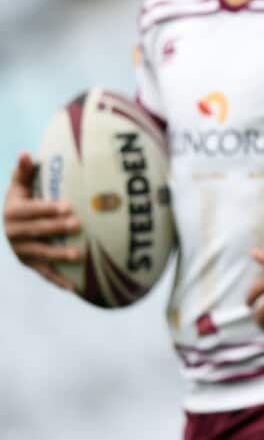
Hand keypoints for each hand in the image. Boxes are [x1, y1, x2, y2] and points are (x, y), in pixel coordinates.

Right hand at [4, 152, 79, 290]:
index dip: (48, 209)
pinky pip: (44, 273)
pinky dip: (57, 280)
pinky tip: (73, 286)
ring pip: (41, 253)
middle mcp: (14, 233)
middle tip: (78, 224)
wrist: (9, 228)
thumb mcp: (19, 187)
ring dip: (58, 255)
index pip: (31, 210)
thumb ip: (24, 172)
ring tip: (77, 255)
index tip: (68, 206)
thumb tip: (26, 153)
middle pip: (38, 231)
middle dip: (57, 228)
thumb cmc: (22, 201)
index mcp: (13, 212)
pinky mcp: (30, 264)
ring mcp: (22, 251)